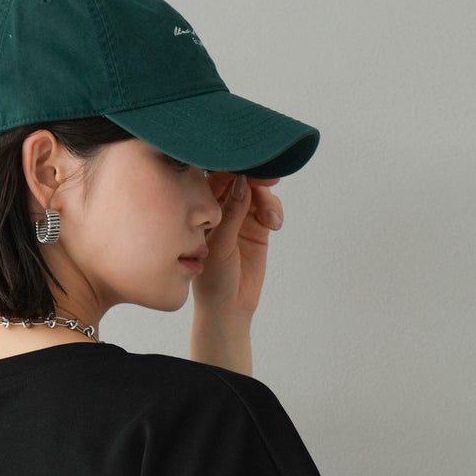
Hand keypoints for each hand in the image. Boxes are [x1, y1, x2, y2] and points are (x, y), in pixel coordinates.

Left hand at [192, 173, 283, 324]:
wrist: (229, 308)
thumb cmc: (213, 280)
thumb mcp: (220, 245)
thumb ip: (231, 213)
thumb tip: (241, 181)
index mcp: (201, 209)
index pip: (215, 178)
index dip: (232, 168)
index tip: (248, 166)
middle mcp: (220, 208)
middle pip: (239, 179)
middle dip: (256, 177)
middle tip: (270, 180)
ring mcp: (240, 217)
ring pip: (257, 191)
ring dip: (267, 199)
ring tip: (271, 219)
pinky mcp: (258, 228)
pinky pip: (269, 208)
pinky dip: (274, 211)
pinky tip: (275, 225)